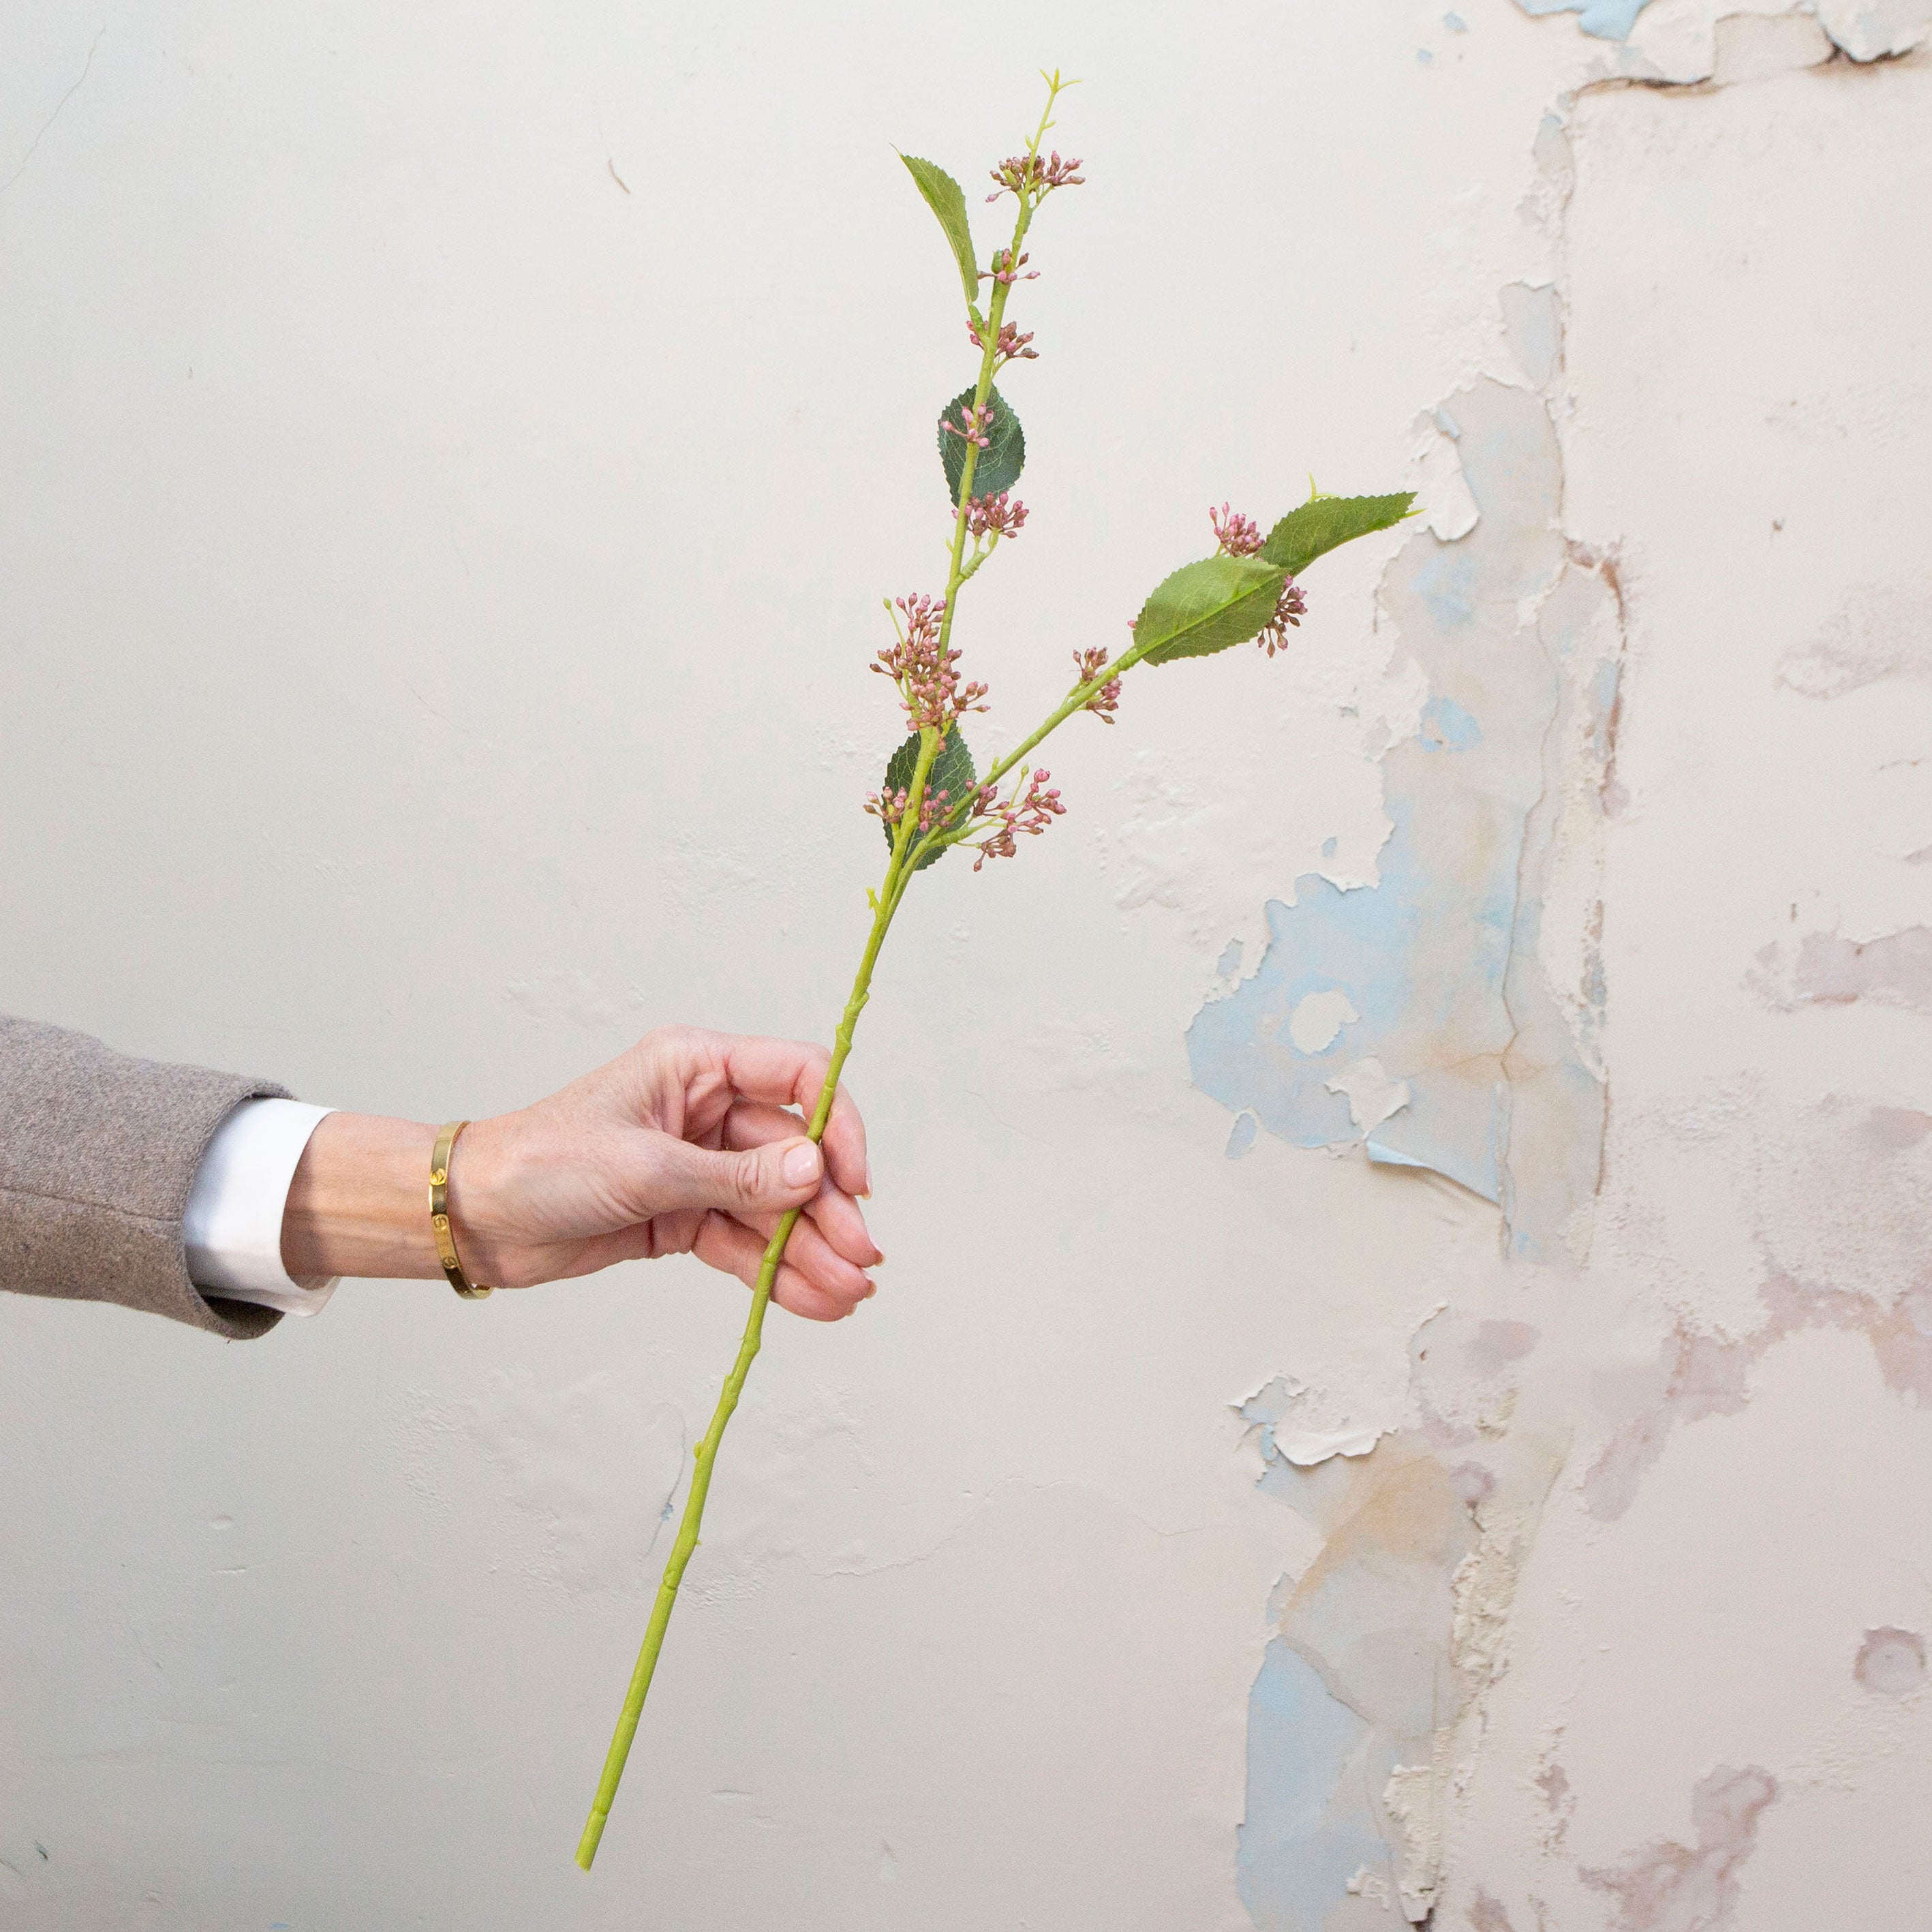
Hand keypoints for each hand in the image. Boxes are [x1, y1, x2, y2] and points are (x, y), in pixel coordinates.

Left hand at [280, 1027, 880, 1320]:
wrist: (475, 1218)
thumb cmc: (543, 1164)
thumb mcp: (647, 1168)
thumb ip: (738, 1176)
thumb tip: (816, 1172)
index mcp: (697, 1067)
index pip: (798, 1079)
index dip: (837, 1126)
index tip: (854, 1182)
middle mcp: (707, 1110)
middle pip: (795, 1155)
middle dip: (830, 1209)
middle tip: (863, 1259)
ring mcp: (698, 1166)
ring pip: (776, 1208)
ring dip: (812, 1251)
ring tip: (849, 1295)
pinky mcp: (684, 1215)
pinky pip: (746, 1242)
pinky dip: (778, 1272)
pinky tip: (815, 1300)